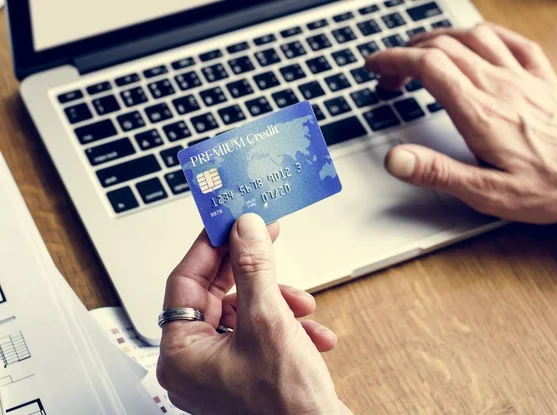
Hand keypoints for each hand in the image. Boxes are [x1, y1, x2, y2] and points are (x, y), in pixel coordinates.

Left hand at [157, 214, 349, 414]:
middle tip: (268, 241)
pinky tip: (313, 335)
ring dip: (279, 303)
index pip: (185, 281)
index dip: (210, 246)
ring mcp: (221, 370)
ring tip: (304, 306)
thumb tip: (244, 229)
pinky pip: (261, 333)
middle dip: (254, 274)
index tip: (230, 221)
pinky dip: (288, 327)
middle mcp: (196, 363)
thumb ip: (253, 267)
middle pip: (218, 295)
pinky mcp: (247, 374)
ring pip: (245, 312)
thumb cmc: (286, 408)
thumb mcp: (268, 320)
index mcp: (181, 354)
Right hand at [366, 23, 556, 223]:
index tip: (376, 65)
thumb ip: (436, 172)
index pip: (428, 66)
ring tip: (424, 50)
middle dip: (409, 52)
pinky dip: (487, 35)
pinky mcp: (544, 79)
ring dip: (442, 37)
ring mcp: (524, 78)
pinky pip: (514, 42)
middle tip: (392, 73)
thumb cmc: (549, 188)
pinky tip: (479, 42)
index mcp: (480, 113)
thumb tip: (395, 159)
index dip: (395, 59)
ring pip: (476, 35)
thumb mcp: (485, 193)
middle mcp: (500, 86)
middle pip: (445, 47)